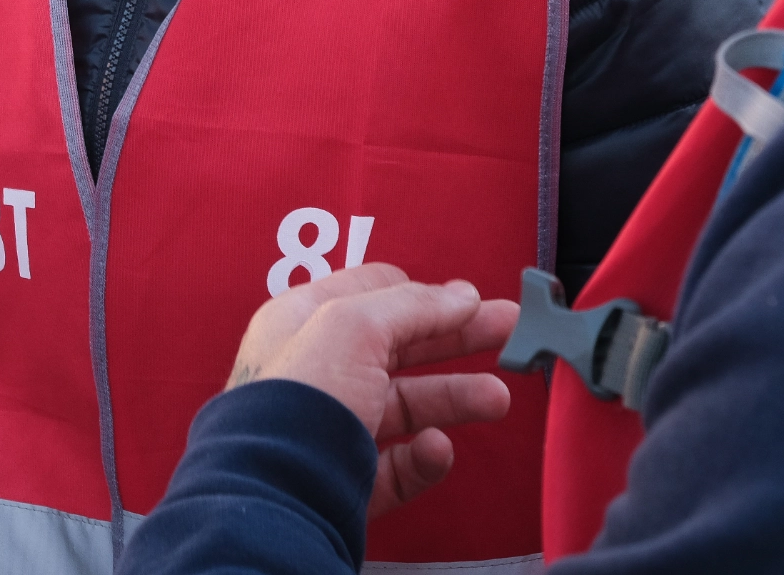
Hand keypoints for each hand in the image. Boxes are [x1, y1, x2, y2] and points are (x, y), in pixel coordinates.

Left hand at [226, 264, 519, 518]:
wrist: (275, 489)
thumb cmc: (296, 399)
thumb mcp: (353, 326)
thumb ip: (411, 306)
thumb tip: (459, 295)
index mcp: (304, 322)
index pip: (370, 294)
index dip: (422, 294)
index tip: (471, 298)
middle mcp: (317, 370)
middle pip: (399, 347)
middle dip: (456, 339)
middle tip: (508, 331)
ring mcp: (333, 426)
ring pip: (406, 406)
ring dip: (454, 398)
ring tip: (498, 399)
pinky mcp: (348, 477)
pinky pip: (399, 464)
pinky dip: (424, 456)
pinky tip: (436, 448)